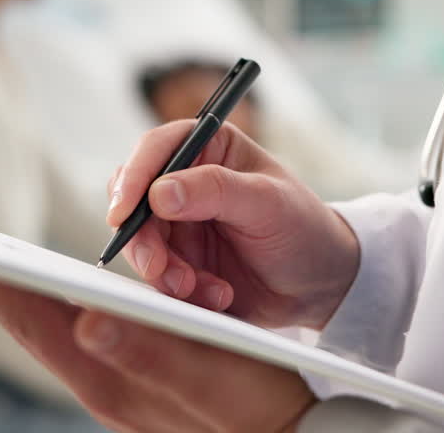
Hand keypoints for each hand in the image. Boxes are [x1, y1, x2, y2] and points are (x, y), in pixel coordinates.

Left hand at [0, 265, 314, 432]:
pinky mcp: (130, 389)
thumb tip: (88, 322)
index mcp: (111, 379)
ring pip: (53, 336)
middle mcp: (100, 388)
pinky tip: (59, 295)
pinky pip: (80, 344)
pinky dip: (59, 313)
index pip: (33, 321)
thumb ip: (151, 353)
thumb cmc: (259, 405)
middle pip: (33, 327)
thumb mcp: (213, 378)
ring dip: (22, 297)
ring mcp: (113, 392)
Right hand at [106, 121, 358, 328]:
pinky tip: (217, 296)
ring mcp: (179, 223)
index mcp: (209, 148)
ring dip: (164, 272)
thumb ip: (215, 190)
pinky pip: (157, 275)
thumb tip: (159, 192)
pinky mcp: (179, 260)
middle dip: (143, 240)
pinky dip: (181, 291)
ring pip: (140, 243)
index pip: (156, 149)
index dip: (133, 178)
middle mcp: (186, 181)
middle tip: (160, 271)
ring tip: (201, 289)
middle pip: (134, 200)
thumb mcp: (268, 203)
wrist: (320, 285)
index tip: (123, 214)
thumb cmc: (304, 229)